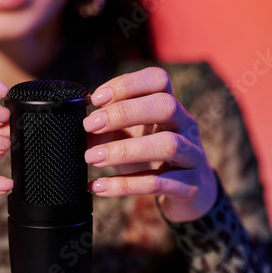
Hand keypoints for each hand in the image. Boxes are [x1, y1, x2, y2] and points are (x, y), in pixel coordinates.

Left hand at [83, 67, 216, 222]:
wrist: (191, 193)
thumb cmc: (151, 157)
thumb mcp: (129, 137)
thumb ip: (106, 127)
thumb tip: (79, 125)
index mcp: (169, 107)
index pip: (158, 80)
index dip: (127, 84)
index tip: (95, 99)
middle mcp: (185, 125)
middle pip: (166, 105)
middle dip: (124, 112)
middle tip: (90, 125)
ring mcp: (192, 155)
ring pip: (167, 145)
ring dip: (124, 150)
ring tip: (91, 157)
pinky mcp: (190, 187)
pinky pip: (158, 183)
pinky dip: (124, 185)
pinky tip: (98, 186)